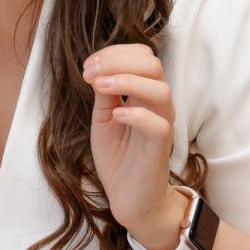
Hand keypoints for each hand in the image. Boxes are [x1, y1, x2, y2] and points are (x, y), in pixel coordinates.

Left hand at [83, 43, 189, 249]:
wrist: (129, 197)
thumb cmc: (118, 157)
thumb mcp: (103, 119)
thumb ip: (104, 95)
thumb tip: (97, 69)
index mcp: (144, 93)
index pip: (142, 56)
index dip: (114, 53)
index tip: (87, 66)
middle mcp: (158, 105)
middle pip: (153, 64)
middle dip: (117, 61)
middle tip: (90, 73)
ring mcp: (162, 124)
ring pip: (160, 89)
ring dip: (126, 81)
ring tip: (99, 86)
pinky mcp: (160, 148)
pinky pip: (158, 125)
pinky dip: (136, 115)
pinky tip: (116, 115)